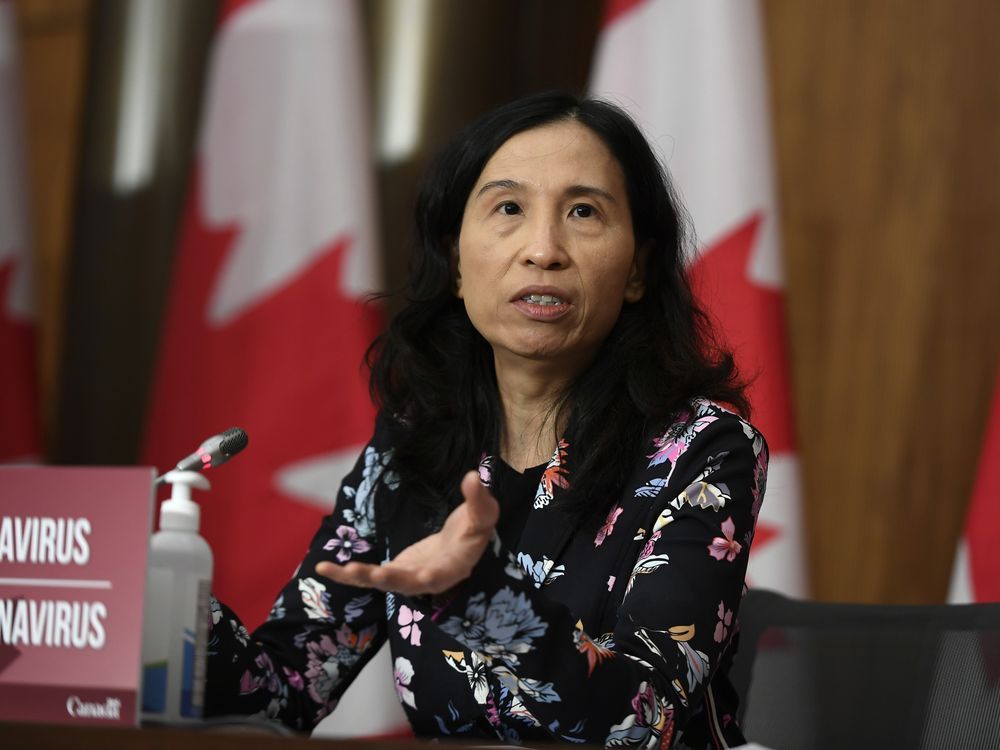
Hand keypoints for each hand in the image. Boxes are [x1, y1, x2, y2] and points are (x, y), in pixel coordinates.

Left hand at [315, 470, 498, 595]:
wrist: (462, 545)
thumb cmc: (476, 529)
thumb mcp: (484, 513)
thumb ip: (478, 499)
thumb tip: (473, 476)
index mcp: (452, 566)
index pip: (441, 574)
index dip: (430, 577)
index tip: (424, 577)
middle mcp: (427, 579)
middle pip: (404, 583)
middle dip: (385, 579)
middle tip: (368, 574)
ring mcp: (408, 578)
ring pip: (380, 582)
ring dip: (358, 577)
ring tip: (330, 570)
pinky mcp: (394, 572)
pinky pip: (368, 577)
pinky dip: (348, 574)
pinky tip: (324, 568)